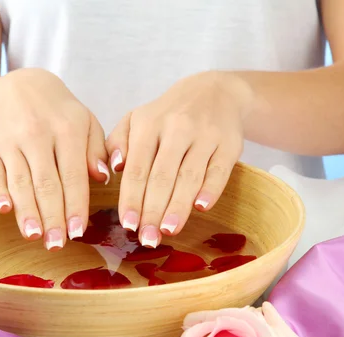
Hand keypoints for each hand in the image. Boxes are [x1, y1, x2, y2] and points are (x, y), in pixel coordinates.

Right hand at [0, 68, 109, 249]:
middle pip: (46, 183)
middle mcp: (37, 133)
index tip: (78, 232)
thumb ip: (96, 150)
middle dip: (52, 217)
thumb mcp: (85, 122)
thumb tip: (101, 177)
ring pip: (20, 181)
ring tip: (35, 236)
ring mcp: (9, 139)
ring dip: (27, 211)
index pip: (73, 175)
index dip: (75, 206)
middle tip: (57, 245)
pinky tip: (4, 210)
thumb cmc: (59, 113)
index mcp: (67, 129)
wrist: (19, 85)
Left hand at [106, 71, 248, 246]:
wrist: (214, 91)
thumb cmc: (167, 115)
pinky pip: (219, 170)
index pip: (138, 168)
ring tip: (168, 230)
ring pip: (189, 175)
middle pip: (162, 176)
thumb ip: (118, 142)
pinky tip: (201, 207)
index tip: (128, 224)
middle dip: (153, 210)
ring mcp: (204, 136)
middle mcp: (176, 128)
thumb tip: (114, 168)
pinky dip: (211, 189)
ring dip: (178, 206)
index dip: (132, 198)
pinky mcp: (229, 144)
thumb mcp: (137, 119)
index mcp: (149, 124)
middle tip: (147, 238)